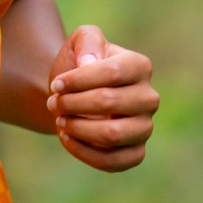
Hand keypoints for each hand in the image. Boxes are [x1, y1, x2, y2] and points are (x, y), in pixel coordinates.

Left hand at [45, 25, 157, 171]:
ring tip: (60, 119)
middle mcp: (149, 98)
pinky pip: (112, 161)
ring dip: (77, 127)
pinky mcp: (135, 153)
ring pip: (112, 134)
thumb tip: (90, 63)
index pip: (113, 72)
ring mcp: (145, 128)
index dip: (79, 79)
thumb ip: (87, 40)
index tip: (56, 84)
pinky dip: (83, 152)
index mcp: (140, 67)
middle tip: (53, 102)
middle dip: (73, 103)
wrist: (74, 93)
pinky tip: (66, 137)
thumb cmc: (80, 64)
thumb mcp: (80, 40)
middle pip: (109, 102)